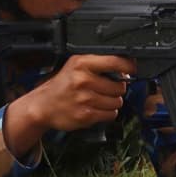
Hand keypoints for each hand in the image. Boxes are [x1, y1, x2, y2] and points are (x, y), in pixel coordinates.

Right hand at [20, 54, 134, 132]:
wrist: (43, 106)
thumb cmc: (61, 85)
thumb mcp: (74, 66)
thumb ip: (97, 64)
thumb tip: (125, 68)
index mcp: (82, 63)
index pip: (115, 61)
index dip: (128, 66)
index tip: (133, 69)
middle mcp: (83, 79)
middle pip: (119, 86)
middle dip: (117, 88)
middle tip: (107, 88)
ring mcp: (85, 98)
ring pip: (117, 102)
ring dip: (113, 102)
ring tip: (100, 99)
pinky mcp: (86, 115)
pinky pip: (111, 114)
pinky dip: (107, 113)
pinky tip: (97, 108)